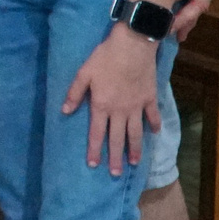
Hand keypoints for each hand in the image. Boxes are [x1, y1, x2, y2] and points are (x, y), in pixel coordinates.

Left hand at [61, 24, 161, 174]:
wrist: (132, 46)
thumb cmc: (104, 58)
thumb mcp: (83, 73)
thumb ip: (74, 93)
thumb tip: (64, 111)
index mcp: (101, 105)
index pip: (96, 133)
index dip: (94, 150)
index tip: (93, 164)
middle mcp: (119, 111)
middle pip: (117, 138)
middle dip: (115, 157)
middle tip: (115, 173)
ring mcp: (136, 106)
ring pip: (135, 133)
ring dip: (134, 149)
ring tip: (133, 163)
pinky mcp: (149, 99)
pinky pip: (152, 116)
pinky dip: (154, 126)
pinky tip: (154, 134)